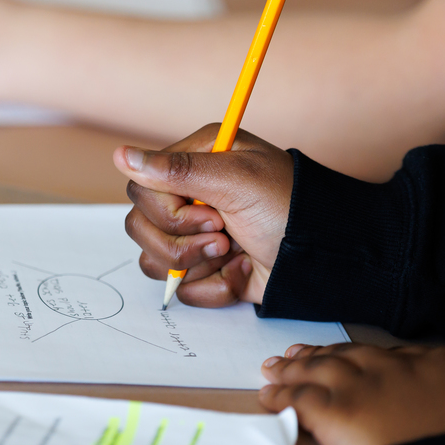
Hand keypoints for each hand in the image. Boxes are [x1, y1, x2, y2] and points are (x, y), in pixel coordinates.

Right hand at [112, 125, 293, 307]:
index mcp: (194, 163)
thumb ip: (176, 169)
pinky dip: (215, 286)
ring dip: (197, 263)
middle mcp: (190, 196)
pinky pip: (183, 289)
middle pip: (140, 227)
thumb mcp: (236, 180)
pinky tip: (241, 271)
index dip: (168, 210)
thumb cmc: (290, 207)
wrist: (324, 256)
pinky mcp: (207, 268)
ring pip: (155, 261)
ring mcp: (196, 235)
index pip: (140, 189)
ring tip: (234, 252)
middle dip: (183, 241)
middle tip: (225, 234)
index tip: (210, 212)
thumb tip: (120, 155)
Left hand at [260, 343, 444, 444]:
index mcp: (437, 362)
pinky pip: (299, 398)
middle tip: (298, 355)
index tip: (348, 358)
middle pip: (348, 354)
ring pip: (318, 368)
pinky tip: (270, 396)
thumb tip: (443, 413)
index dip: (360, 357)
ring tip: (275, 369)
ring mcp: (363, 384)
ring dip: (293, 369)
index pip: (391, 354)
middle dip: (321, 355)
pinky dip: (281, 396)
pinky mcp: (337, 410)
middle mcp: (395, 366)